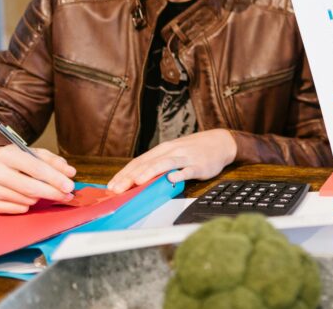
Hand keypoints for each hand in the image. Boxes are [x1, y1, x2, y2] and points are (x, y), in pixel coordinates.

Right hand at [0, 145, 76, 213]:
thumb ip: (54, 162)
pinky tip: (27, 197)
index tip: (70, 186)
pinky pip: (17, 209)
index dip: (55, 179)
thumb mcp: (35, 153)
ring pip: (26, 199)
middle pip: (30, 187)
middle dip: (53, 193)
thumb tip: (70, 173)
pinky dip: (27, 205)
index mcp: (7, 154)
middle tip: (68, 196)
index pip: (36, 169)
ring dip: (39, 198)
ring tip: (41, 190)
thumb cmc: (17, 160)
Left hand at [107, 129, 236, 192]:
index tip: (112, 185)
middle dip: (131, 176)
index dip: (125, 173)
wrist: (220, 142)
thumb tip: (136, 180)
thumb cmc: (194, 151)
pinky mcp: (199, 165)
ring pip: (165, 163)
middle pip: (148, 163)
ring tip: (138, 181)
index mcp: (163, 150)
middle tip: (118, 188)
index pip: (139, 161)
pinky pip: (188, 170)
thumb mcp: (173, 154)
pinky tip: (172, 179)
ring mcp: (185, 158)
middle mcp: (172, 151)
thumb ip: (157, 165)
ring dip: (151, 172)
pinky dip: (179, 174)